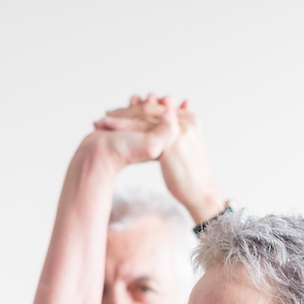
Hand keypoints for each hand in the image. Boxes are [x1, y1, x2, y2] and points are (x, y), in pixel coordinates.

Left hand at [97, 95, 227, 223]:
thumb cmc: (190, 178)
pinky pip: (141, 131)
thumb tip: (159, 134)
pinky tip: (108, 128)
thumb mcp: (182, 152)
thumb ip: (172, 137)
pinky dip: (123, 128)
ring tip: (102, 121)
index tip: (120, 112)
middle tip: (106, 114)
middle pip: (149, 111)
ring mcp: (178, 129)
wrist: (201, 194)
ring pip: (143, 118)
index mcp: (189, 119)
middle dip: (126, 112)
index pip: (158, 109)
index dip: (138, 109)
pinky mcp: (170, 142)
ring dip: (120, 118)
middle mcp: (185, 120)